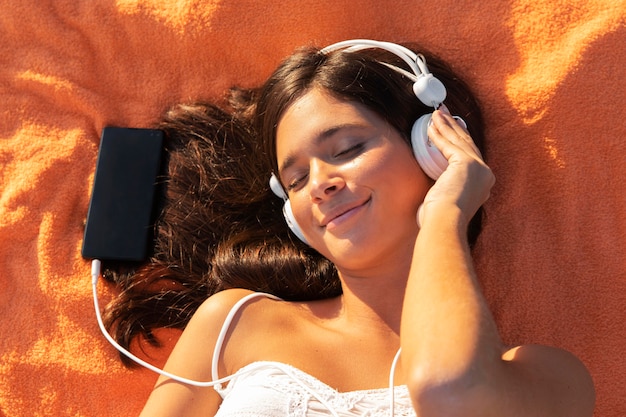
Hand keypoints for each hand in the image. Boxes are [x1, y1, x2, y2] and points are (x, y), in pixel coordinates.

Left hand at [418, 105, 494, 226]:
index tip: (448, 128)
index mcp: (482, 184)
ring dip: (445, 125)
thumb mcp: (446, 200)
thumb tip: (437, 187)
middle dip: (453, 127)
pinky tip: (430, 126)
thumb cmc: (441, 219)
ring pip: (458, 141)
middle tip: (442, 113)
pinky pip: (448, 145)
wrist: (445, 223)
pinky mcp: (466, 163)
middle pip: (466, 144)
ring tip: (435, 114)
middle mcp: (485, 175)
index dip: (458, 140)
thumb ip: (446, 188)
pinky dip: (438, 135)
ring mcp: (479, 168)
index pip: (469, 155)